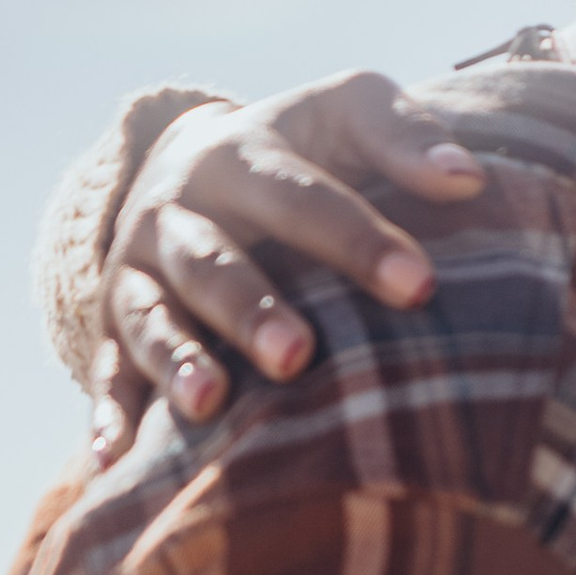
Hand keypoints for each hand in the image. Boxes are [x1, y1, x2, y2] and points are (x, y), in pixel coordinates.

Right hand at [90, 73, 486, 464]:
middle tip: (298, 355)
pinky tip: (116, 461)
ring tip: (207, 404)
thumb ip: (402, 135)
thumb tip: (468, 177)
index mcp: (239, 156)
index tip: (420, 285)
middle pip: (211, 261)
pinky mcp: (114, 325)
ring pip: (151, 316)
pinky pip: (107, 372)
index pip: (299, 196)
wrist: (196, 159)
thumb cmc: (303, 148)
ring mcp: (139, 271)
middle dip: (251, 309)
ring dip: (176, 359)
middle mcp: (177, 211)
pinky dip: (110, 415)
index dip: (357, 239)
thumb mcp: (346, 113)